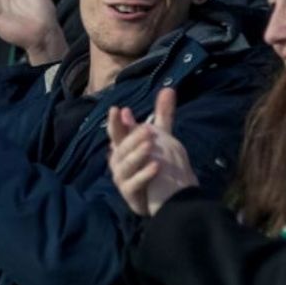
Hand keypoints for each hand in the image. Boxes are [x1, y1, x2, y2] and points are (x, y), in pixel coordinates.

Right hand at [107, 89, 196, 215]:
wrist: (165, 196)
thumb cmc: (157, 163)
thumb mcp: (162, 136)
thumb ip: (162, 114)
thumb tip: (169, 88)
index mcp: (123, 148)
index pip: (117, 132)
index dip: (116, 122)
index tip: (118, 110)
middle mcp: (119, 162)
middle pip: (121, 148)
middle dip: (132, 138)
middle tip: (147, 130)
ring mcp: (123, 179)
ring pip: (126, 165)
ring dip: (137, 155)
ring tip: (150, 146)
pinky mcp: (130, 194)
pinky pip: (134, 184)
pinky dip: (144, 175)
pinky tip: (156, 166)